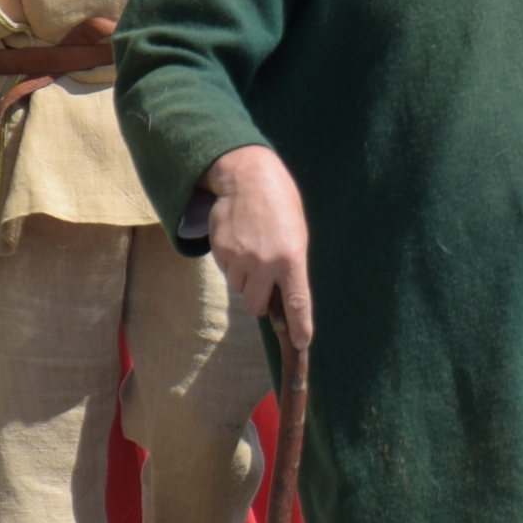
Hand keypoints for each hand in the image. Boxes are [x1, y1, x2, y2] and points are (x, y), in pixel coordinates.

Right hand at [203, 144, 311, 342]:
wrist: (248, 178)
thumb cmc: (280, 207)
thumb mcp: (297, 234)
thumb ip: (292, 266)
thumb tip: (284, 299)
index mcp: (292, 258)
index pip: (297, 302)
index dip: (300, 326)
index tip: (302, 343)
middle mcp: (265, 262)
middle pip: (256, 306)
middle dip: (259, 300)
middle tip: (263, 281)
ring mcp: (240, 258)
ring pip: (239, 289)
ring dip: (245, 279)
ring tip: (253, 250)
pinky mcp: (221, 252)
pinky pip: (226, 271)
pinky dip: (232, 263)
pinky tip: (240, 241)